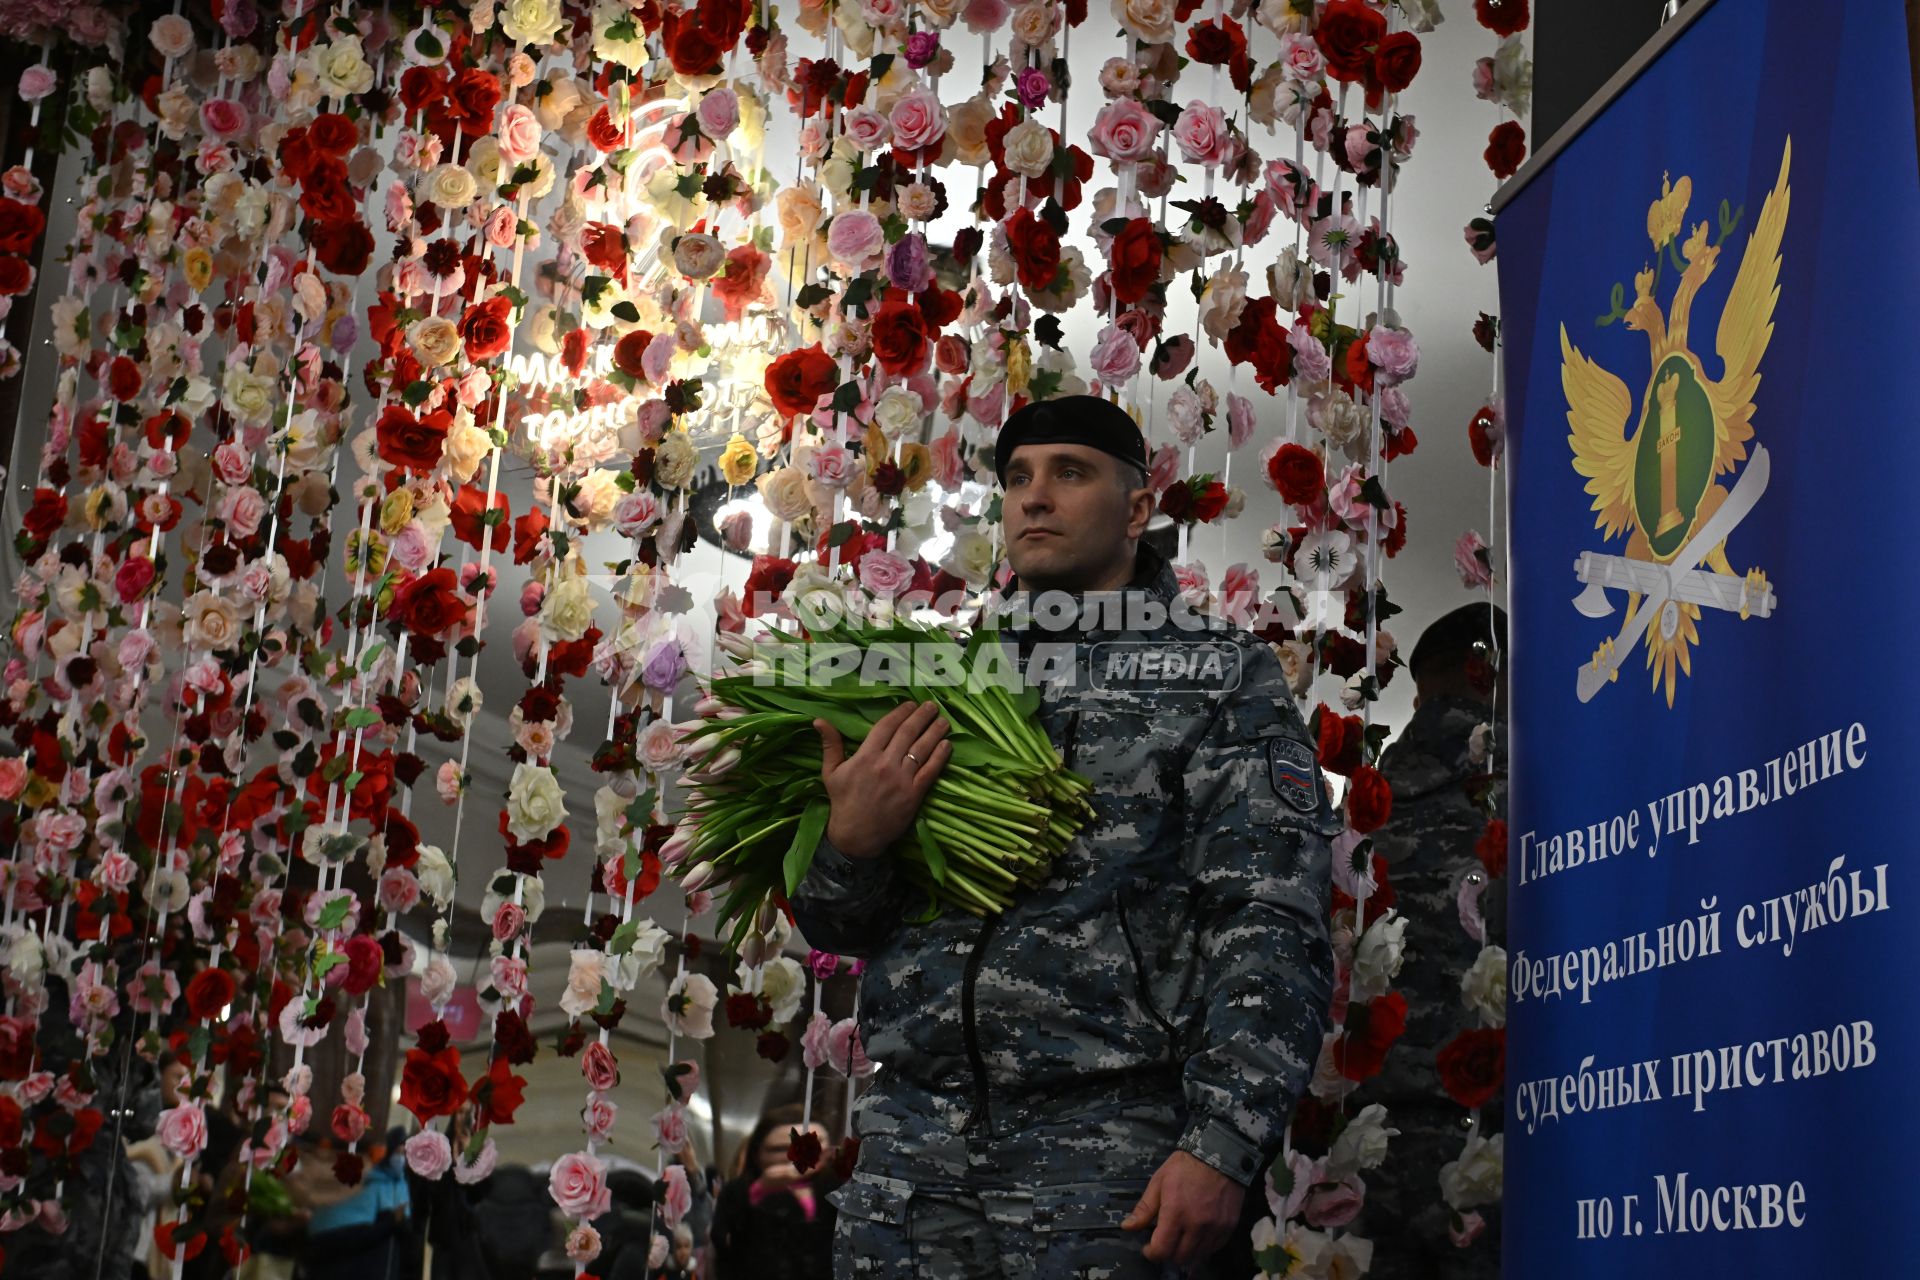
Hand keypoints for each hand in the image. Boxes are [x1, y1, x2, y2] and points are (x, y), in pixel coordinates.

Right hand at [816, 700, 950, 859]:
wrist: (856, 835)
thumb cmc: (843, 802)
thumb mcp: (831, 772)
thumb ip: (830, 745)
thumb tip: (819, 720)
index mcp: (865, 756)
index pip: (886, 727)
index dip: (900, 712)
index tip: (910, 704)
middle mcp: (885, 764)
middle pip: (907, 733)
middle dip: (921, 716)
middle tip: (931, 706)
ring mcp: (901, 779)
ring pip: (922, 749)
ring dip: (935, 732)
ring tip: (943, 721)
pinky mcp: (914, 794)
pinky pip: (930, 770)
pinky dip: (940, 756)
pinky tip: (947, 745)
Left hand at [1121, 1150, 1246, 1269]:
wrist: (1218, 1153)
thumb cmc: (1185, 1166)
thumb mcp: (1158, 1182)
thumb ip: (1144, 1209)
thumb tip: (1127, 1227)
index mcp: (1176, 1213)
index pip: (1162, 1250)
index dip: (1152, 1253)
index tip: (1148, 1247)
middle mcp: (1197, 1225)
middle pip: (1180, 1257)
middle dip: (1168, 1253)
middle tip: (1165, 1241)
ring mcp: (1215, 1227)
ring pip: (1197, 1256)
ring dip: (1186, 1252)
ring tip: (1180, 1238)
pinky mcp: (1228, 1226)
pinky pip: (1214, 1248)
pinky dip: (1203, 1247)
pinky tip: (1196, 1235)